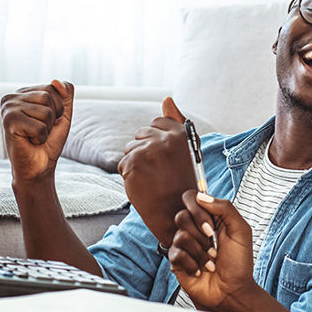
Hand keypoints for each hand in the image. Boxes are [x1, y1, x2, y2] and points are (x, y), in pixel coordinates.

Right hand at [0, 81, 74, 183]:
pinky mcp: (9, 122)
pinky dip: (41, 138)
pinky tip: (30, 141)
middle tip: (41, 130)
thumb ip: (65, 94)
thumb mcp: (62, 114)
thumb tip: (55, 81)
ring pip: (46, 111)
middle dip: (53, 118)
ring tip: (35, 136)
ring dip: (47, 128)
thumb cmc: (49, 141)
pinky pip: (40, 126)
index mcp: (22, 92)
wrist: (38, 167)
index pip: (52, 88)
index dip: (58, 108)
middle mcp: (11, 97)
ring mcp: (8, 108)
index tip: (46, 122)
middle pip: (49, 97)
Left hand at [118, 97, 198, 247]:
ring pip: (130, 149)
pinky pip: (123, 164)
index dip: (157, 139)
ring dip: (136, 163)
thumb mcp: (187, 151)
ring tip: (152, 179)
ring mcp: (148, 150)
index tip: (164, 156)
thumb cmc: (182, 183)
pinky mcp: (133, 164)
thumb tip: (167, 98)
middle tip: (158, 171)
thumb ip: (176, 122)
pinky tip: (144, 186)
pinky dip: (130, 176)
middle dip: (145, 150)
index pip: (158, 122)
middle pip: (141, 134)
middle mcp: (166, 139)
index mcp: (181, 134)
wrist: (176, 214)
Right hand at [168, 191, 254, 311]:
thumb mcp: (241, 231)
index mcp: (209, 218)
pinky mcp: (177, 261)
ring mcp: (185, 245)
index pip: (191, 199)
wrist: (233, 291)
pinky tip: (201, 270)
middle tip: (213, 245)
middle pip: (181, 216)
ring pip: (180, 236)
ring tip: (211, 261)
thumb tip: (202, 196)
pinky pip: (176, 254)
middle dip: (200, 234)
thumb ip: (225, 208)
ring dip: (200, 252)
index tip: (211, 225)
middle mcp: (194, 229)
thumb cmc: (239, 264)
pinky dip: (192, 264)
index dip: (198, 209)